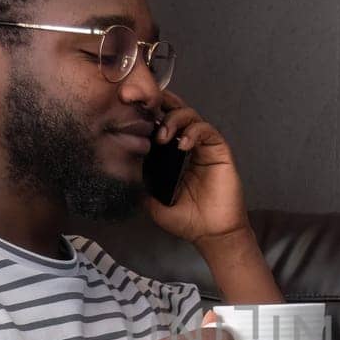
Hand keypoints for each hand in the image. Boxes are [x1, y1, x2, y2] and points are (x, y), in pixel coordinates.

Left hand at [142, 90, 250, 245]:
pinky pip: (207, 130)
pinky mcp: (219, 151)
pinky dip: (194, 132)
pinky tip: (183, 145)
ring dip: (174, 120)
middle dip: (161, 106)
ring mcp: (203, 147)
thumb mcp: (152, 203)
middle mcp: (187, 146)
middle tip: (147, 114)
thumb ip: (139, 185)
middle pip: (175, 111)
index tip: (131, 116)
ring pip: (190, 115)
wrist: (212, 234)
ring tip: (163, 137)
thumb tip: (119, 170)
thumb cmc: (187, 220)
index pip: (159, 124)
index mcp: (171, 155)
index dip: (148, 115)